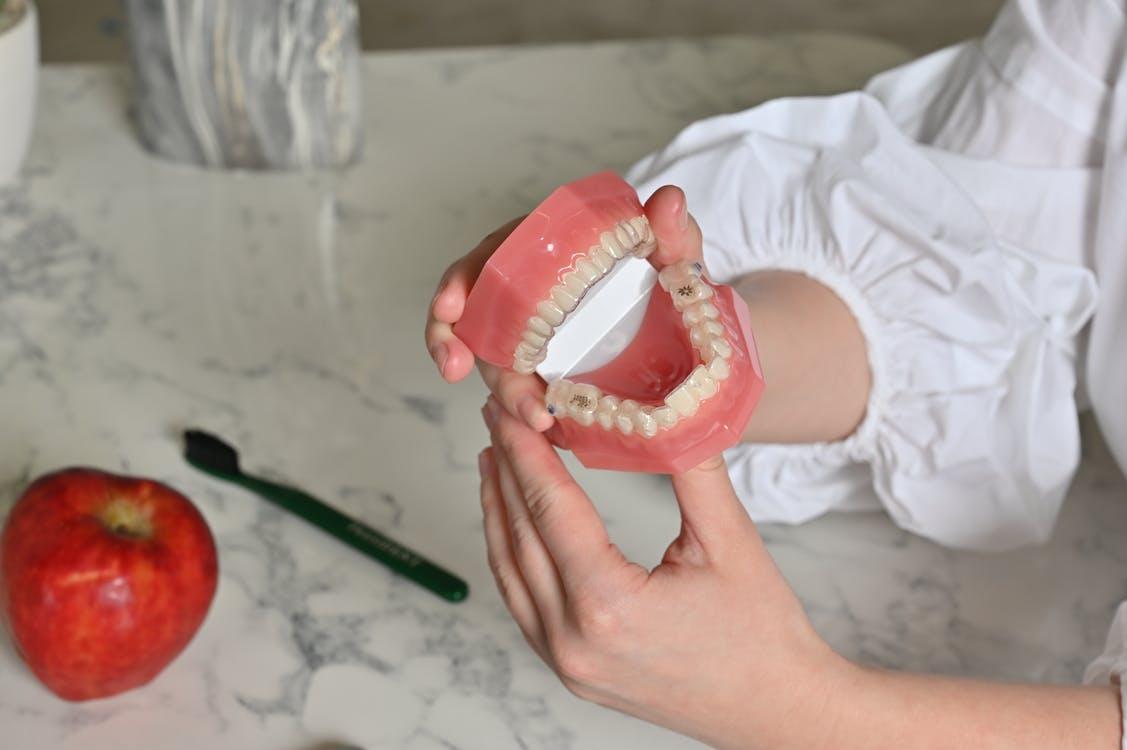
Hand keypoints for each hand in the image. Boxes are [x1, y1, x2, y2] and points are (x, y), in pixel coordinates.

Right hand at [426, 185, 706, 431]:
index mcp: (544, 247)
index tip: (450, 305)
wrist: (678, 304)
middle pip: (477, 314)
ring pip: (494, 357)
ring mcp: (532, 328)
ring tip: (533, 418)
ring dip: (503, 389)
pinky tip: (536, 423)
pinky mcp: (546, 364)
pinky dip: (519, 403)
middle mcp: (526, 286)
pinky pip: (520, 383)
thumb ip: (672, 232)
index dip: (459, 282)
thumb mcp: (670, 253)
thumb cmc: (661, 271)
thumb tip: (670, 201)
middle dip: (458, 346)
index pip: (486, 258)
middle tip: (466, 373)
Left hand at [477, 397, 848, 749]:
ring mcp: (565, 661)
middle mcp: (573, 638)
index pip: (549, 507)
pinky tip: (512, 523)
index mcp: (608, 605)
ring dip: (498, 509)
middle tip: (497, 415)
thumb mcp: (729, 538)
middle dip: (505, 467)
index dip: (524, 449)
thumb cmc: (760, 635)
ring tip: (495, 457)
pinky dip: (510, 554)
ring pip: (509, 570)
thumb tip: (666, 406)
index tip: (508, 408)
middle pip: (519, 533)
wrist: (776, 709)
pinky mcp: (570, 670)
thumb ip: (691, 465)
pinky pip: (521, 603)